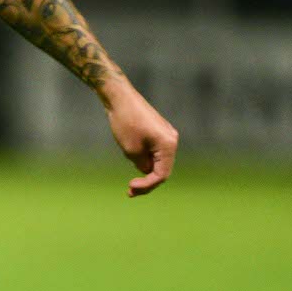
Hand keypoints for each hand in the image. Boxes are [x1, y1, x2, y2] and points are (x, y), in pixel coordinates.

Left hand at [103, 82, 178, 196]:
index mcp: (169, 145)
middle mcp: (171, 140)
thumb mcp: (131, 151)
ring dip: (144, 169)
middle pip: (162, 168)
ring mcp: (166, 135)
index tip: (130, 187)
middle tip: (129, 192)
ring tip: (127, 168)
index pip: (162, 175)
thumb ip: (142, 165)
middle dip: (146, 181)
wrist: (120, 98)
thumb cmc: (125, 123)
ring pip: (157, 160)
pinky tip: (129, 154)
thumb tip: (147, 171)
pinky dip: (143, 158)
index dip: (147, 185)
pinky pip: (153, 151)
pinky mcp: (158, 131)